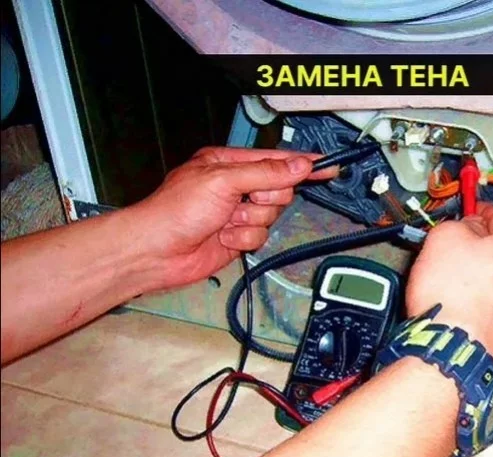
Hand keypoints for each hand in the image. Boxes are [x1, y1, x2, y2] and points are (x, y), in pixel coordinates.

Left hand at [128, 147, 334, 289]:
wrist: (156, 252)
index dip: (302, 164)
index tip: (328, 166)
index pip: (275, 160)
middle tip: (243, 203)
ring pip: (272, 214)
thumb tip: (299, 165)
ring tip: (226, 223)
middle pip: (280, 189)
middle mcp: (236, 186)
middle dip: (264, 199)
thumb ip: (265, 173)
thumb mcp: (222, 181)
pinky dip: (244, 239)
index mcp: (229, 163)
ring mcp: (238, 213)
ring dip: (250, 221)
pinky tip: (223, 238)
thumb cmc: (176, 210)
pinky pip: (261, 236)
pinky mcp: (238, 237)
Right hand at [405, 203, 492, 366]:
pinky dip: (481, 306)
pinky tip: (461, 309)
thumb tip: (465, 228)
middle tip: (451, 257)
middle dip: (478, 251)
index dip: (473, 217)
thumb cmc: (454, 298)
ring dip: (481, 280)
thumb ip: (461, 223)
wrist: (452, 353)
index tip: (462, 220)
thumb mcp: (445, 236)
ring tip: (452, 288)